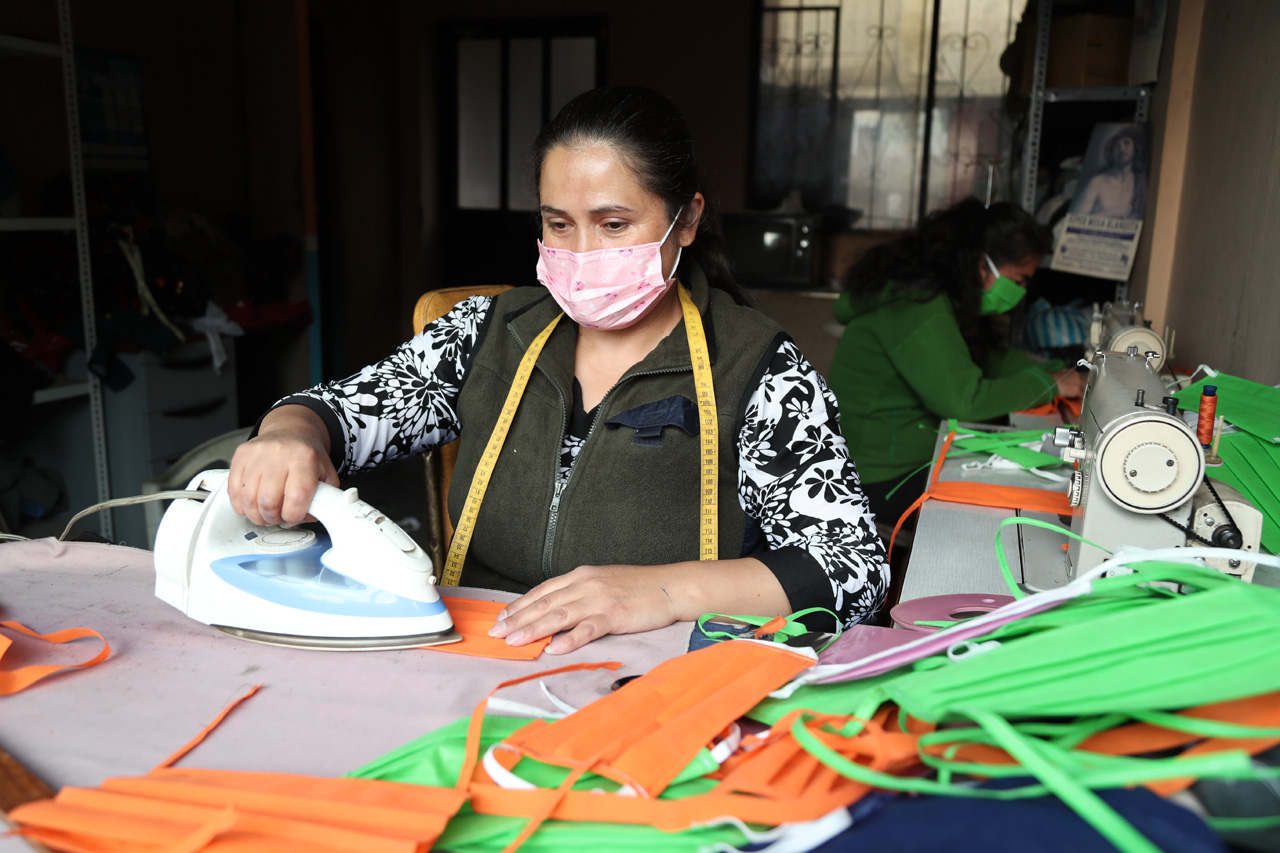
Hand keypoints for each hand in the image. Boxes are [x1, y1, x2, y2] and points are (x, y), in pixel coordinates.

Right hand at [227, 406, 338, 526]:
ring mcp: (258, 453)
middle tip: (278, 517)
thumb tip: (310, 517)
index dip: (293, 516)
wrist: (290, 430)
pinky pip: (233, 490)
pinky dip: (241, 505)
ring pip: (248, 499)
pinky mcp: (241, 455)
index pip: (296, 497)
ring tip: (266, 513)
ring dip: (256, 515)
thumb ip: (325, 497)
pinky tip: (252, 504)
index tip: (294, 517)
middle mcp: (280, 453)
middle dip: (273, 518)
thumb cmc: (307, 455)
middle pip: (268, 502)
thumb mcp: (326, 474)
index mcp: (305, 458)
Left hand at [488, 565, 681, 654]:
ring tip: (514, 642)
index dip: (519, 606)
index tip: (501, 619)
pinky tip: (554, 649)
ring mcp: (599, 599)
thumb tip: (554, 611)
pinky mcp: (615, 615)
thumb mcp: (602, 583)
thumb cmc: (638, 587)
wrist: (671, 586)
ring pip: (559, 616)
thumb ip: (578, 595)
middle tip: (496, 634)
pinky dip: (569, 640)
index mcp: (580, 576)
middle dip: (517, 620)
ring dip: (533, 629)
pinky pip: (588, 629)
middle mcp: (585, 585)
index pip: (542, 592)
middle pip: (544, 604)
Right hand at [1052, 368, 1086, 398]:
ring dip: (1083, 393)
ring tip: (1080, 397)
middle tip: (1081, 392)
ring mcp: (1079, 382)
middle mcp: (1077, 376)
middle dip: (1084, 387)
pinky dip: (1081, 398)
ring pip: (1085, 389)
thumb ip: (1066, 376)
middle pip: (1085, 382)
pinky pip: (1082, 395)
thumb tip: (1066, 380)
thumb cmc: (1052, 379)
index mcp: (1073, 372)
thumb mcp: (1060, 374)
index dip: (1080, 382)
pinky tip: (1079, 401)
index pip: (1081, 377)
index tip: (1079, 386)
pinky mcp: (1077, 389)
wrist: (1050, 382)